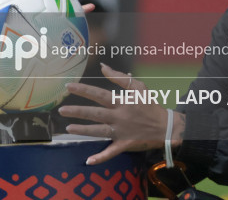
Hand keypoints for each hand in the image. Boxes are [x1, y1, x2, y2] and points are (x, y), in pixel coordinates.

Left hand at [59, 64, 181, 164]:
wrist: (166, 127)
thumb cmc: (150, 106)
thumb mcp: (139, 87)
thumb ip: (120, 77)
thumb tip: (103, 66)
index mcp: (122, 102)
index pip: (99, 94)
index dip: (84, 90)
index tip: (69, 86)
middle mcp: (119, 117)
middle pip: (95, 113)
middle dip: (78, 111)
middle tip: (61, 110)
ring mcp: (121, 132)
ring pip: (99, 131)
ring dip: (83, 130)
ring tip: (68, 128)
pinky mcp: (125, 144)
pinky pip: (111, 152)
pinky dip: (101, 157)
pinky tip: (89, 161)